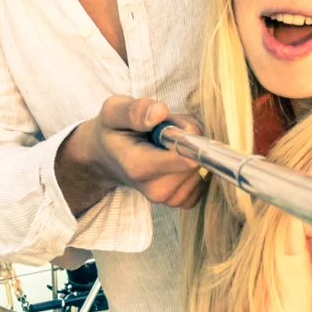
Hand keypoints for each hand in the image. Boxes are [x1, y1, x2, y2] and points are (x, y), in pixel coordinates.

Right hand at [56, 96, 204, 213]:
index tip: (172, 122)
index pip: (185, 158)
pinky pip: (204, 181)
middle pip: (196, 161)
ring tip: (168, 144)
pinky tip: (176, 157)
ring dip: (192, 151)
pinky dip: (196, 166)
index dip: (188, 133)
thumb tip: (160, 112)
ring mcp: (169, 198)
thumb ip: (134, 111)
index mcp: (139, 167)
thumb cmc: (113, 131)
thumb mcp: (113, 111)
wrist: (107, 157)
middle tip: (168, 130)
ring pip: (203, 169)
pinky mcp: (181, 201)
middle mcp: (155, 189)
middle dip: (190, 140)